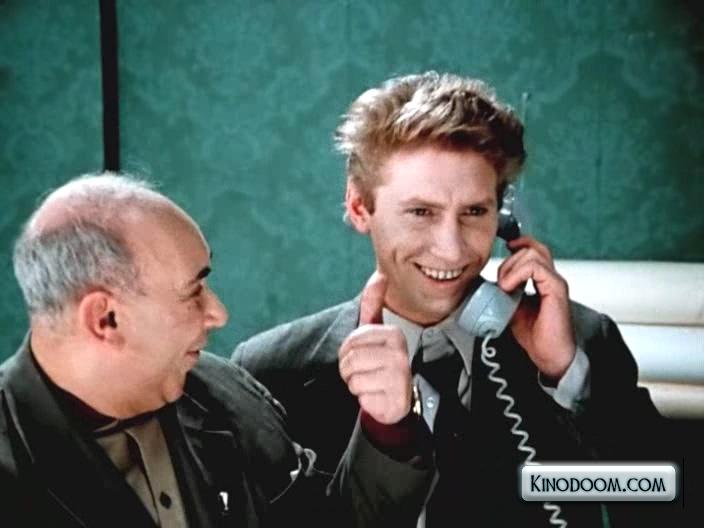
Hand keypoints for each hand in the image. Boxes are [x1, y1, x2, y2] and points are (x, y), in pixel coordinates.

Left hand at [338, 271, 412, 423]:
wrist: (397, 399)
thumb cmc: (381, 363)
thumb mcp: (374, 333)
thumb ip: (373, 304)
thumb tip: (379, 275)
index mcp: (393, 334)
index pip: (351, 340)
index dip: (347, 352)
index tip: (362, 357)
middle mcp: (400, 352)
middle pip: (350, 358)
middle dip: (349, 369)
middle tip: (364, 372)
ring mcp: (400, 376)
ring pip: (354, 378)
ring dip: (356, 384)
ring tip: (370, 383)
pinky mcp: (397, 397)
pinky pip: (362, 396)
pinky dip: (365, 399)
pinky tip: (377, 396)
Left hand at [498, 236, 575, 379]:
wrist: (549, 354)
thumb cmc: (535, 335)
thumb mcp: (512, 307)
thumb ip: (505, 292)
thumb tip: (489, 282)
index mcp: (543, 280)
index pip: (534, 248)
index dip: (518, 243)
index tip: (504, 248)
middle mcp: (551, 277)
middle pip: (532, 247)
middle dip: (509, 260)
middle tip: (501, 281)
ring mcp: (555, 281)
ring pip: (533, 253)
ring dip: (512, 266)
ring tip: (505, 286)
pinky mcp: (557, 289)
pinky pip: (536, 268)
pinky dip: (518, 274)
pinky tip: (509, 288)